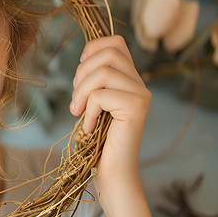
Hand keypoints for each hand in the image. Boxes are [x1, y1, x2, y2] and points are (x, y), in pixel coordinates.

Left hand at [70, 35, 150, 207]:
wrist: (112, 174)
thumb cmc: (98, 141)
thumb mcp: (93, 104)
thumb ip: (94, 81)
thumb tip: (83, 57)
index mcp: (129, 80)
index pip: (116, 43)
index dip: (93, 48)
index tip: (79, 72)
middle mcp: (140, 84)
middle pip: (108, 52)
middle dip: (81, 72)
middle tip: (76, 99)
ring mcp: (141, 95)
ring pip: (103, 71)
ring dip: (81, 92)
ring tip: (78, 112)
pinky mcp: (136, 108)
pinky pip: (101, 95)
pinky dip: (87, 111)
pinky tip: (89, 128)